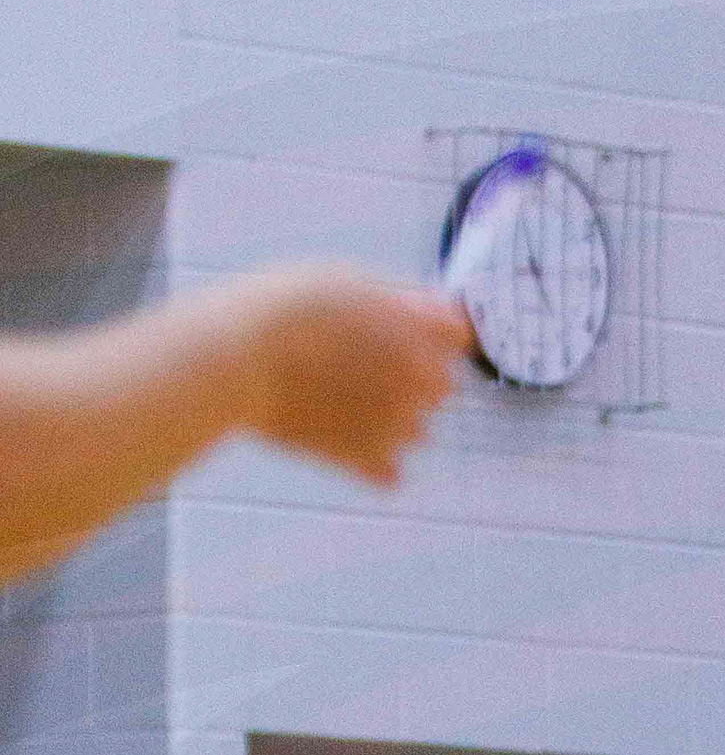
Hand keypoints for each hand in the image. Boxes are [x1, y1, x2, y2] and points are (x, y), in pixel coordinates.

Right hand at [228, 266, 472, 485]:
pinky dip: (370, 461)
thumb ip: (403, 300)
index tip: (397, 331)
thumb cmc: (285, 309)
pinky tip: (335, 435)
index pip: (457, 339)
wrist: (236, 357)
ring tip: (332, 397)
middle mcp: (422, 383)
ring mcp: (397, 426)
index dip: (430, 334)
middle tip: (354, 365)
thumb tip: (439, 312)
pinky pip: (388, 473)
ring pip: (414, 430)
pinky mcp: (366, 460)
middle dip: (411, 379)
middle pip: (440, 387)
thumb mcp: (350, 281)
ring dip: (388, 420)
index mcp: (423, 334)